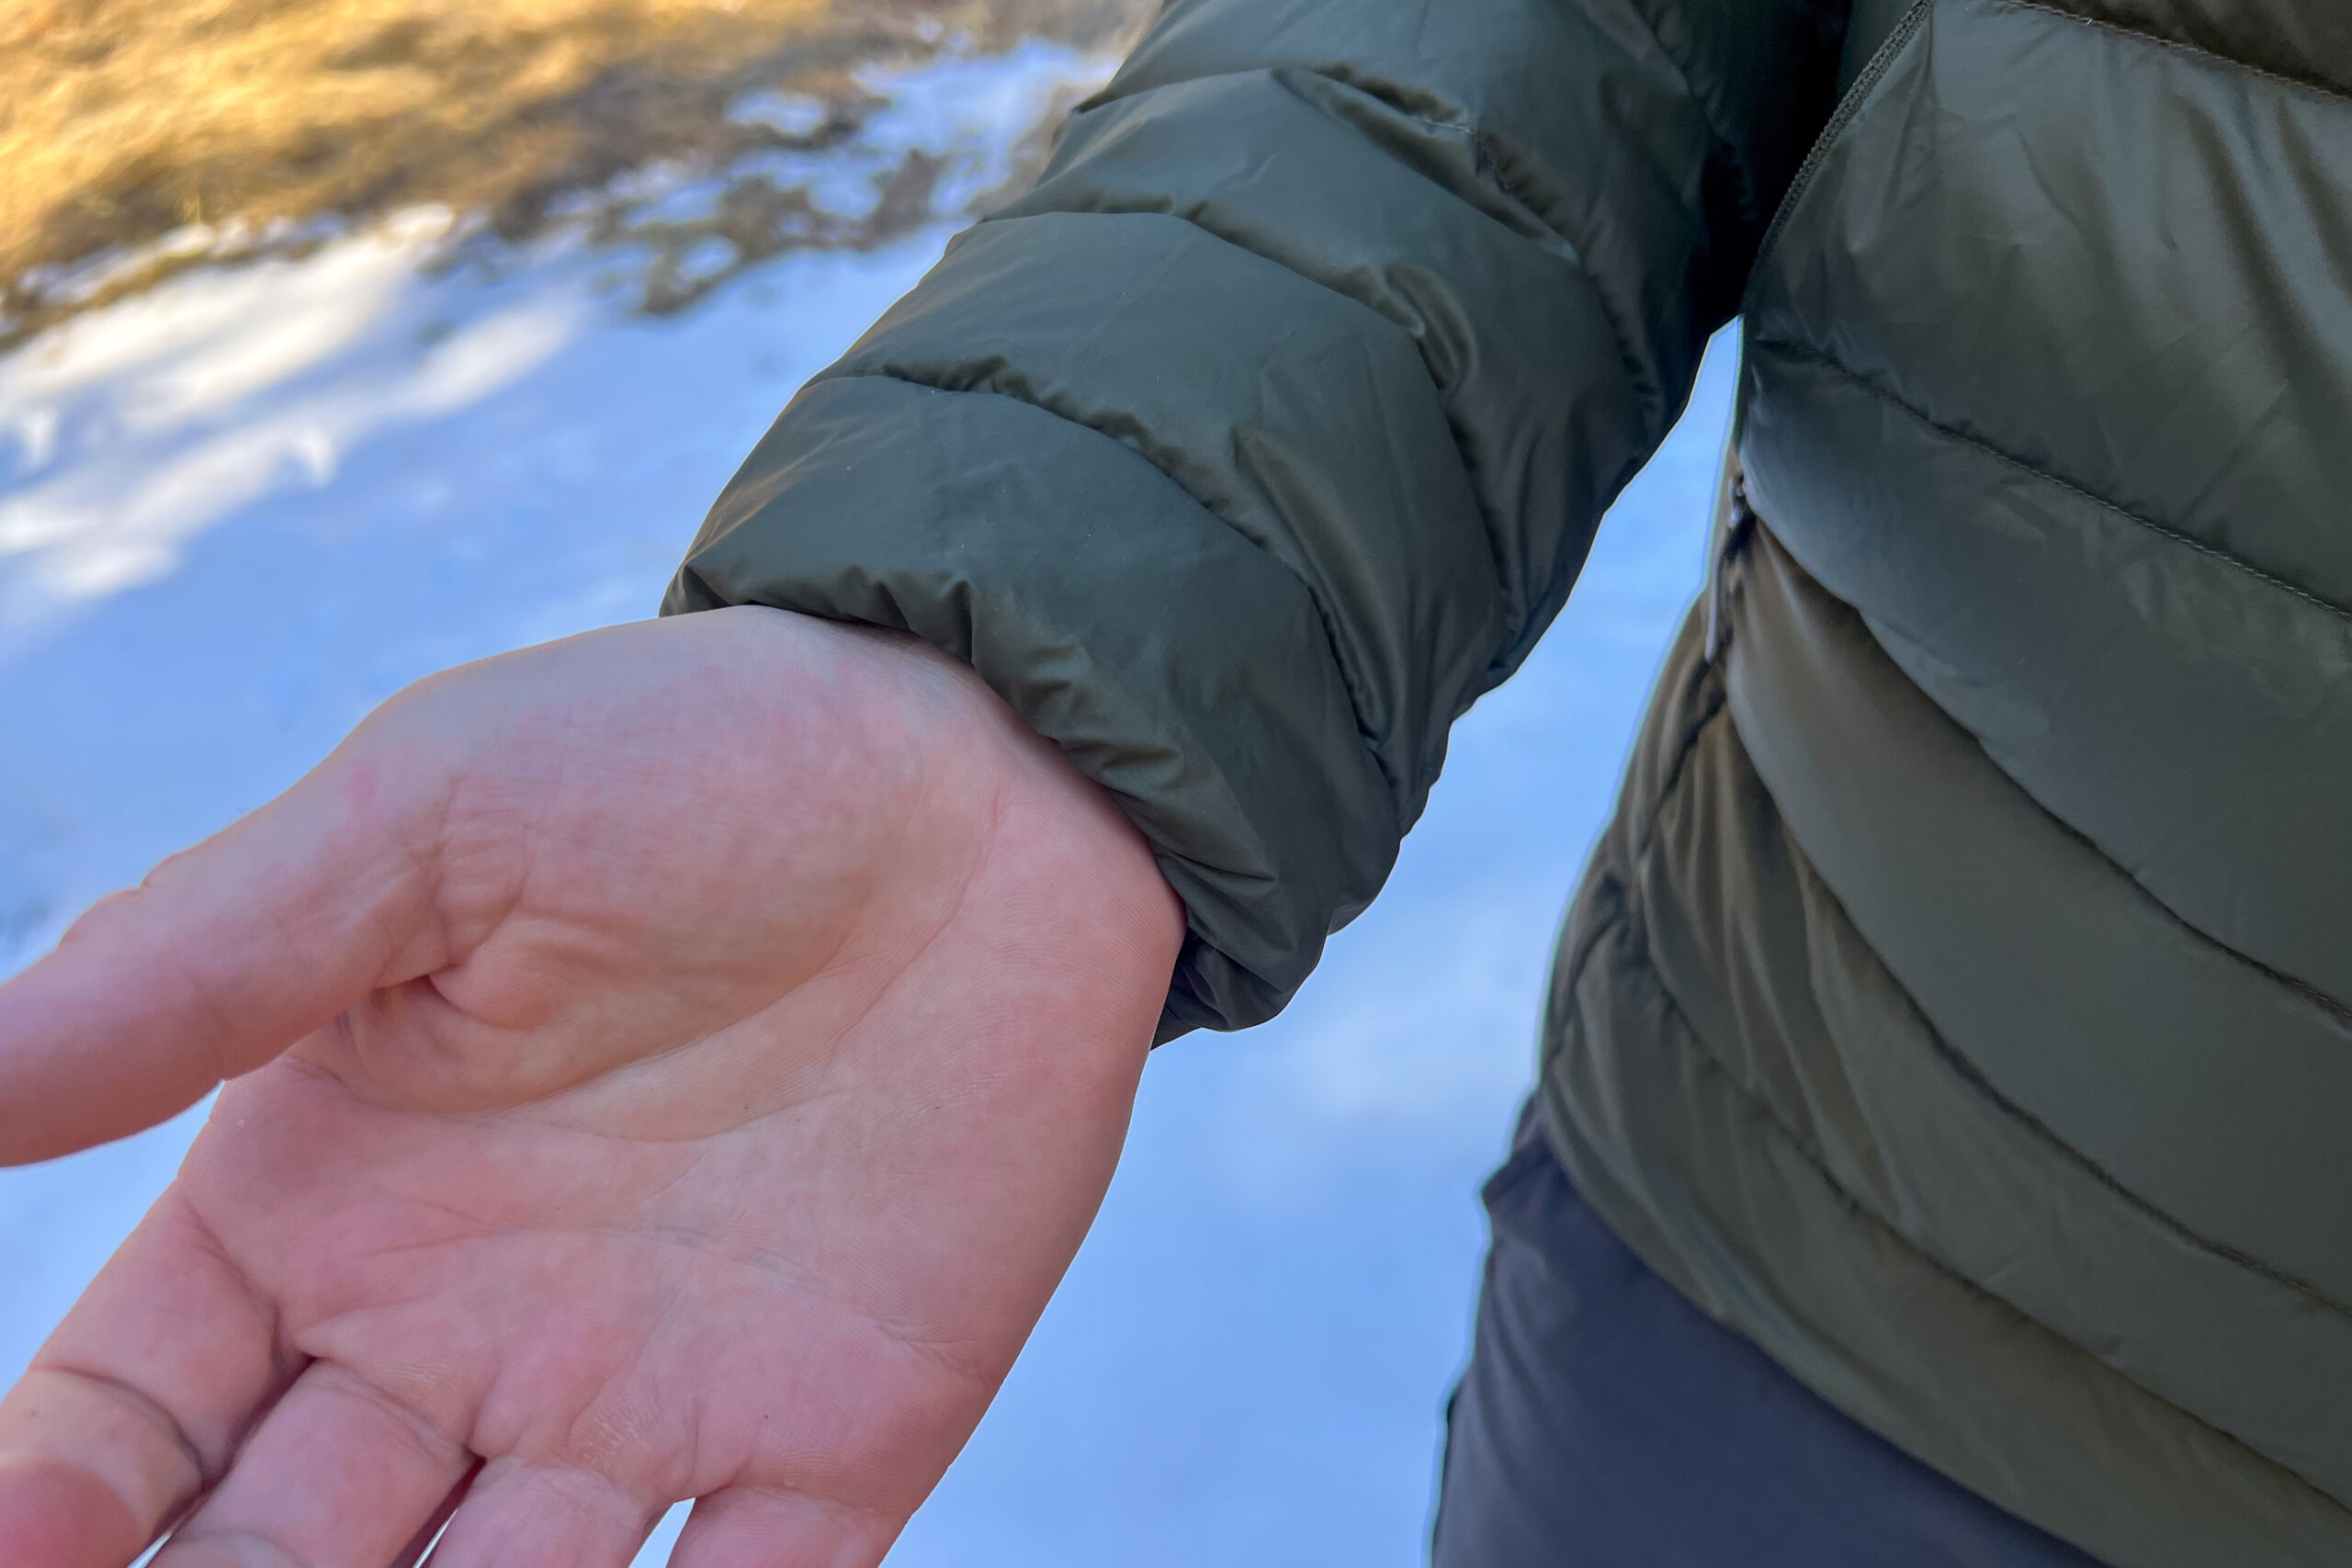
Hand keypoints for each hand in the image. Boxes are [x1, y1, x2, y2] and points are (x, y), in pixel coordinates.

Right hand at [0, 608, 1184, 1567]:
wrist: (993, 774)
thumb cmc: (698, 760)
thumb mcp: (425, 822)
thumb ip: (197, 965)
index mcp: (331, 1192)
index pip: (134, 1416)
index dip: (59, 1501)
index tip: (31, 1536)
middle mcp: (463, 1331)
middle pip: (275, 1559)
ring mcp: (648, 1401)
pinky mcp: (835, 1440)